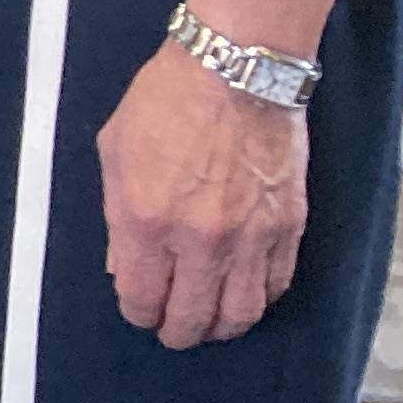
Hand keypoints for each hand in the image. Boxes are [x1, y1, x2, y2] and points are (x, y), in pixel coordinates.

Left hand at [99, 37, 308, 347]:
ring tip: (209, 324)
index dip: (138, 312)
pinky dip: (260, 302)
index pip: (142, 295)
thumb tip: (124, 264)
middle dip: (177, 331)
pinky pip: (276, 287)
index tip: (139, 311)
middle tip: (173, 331)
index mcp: (146, 220)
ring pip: (239, 314)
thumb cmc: (164, 102)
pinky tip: (246, 298)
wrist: (235, 71)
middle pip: (191, 316)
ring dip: (221, 328)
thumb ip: (116, 215)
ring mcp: (249, 239)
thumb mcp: (114, 150)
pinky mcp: (288, 229)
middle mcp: (199, 240)